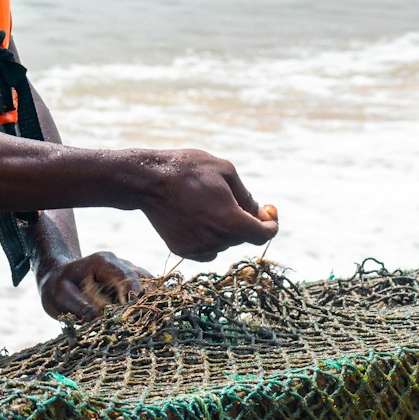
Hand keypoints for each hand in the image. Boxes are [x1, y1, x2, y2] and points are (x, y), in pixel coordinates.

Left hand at [36, 250, 150, 322]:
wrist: (59, 281)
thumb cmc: (59, 287)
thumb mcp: (62, 296)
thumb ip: (79, 306)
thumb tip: (97, 318)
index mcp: (103, 262)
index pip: (126, 275)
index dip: (133, 293)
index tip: (134, 311)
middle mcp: (120, 265)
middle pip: (143, 280)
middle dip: (146, 300)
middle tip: (145, 321)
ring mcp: (128, 275)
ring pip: (148, 287)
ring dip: (148, 304)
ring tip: (147, 323)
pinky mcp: (131, 288)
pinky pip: (145, 296)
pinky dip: (145, 308)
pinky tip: (144, 322)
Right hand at [135, 150, 277, 260]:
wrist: (148, 181)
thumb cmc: (188, 170)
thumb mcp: (225, 171)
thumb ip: (245, 196)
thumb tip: (258, 213)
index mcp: (231, 221)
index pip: (263, 236)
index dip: (270, 226)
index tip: (269, 217)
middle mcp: (216, 240)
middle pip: (242, 237)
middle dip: (245, 221)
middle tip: (234, 200)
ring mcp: (198, 248)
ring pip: (224, 242)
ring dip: (225, 228)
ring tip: (207, 203)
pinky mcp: (183, 250)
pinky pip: (207, 249)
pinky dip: (209, 237)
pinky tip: (197, 217)